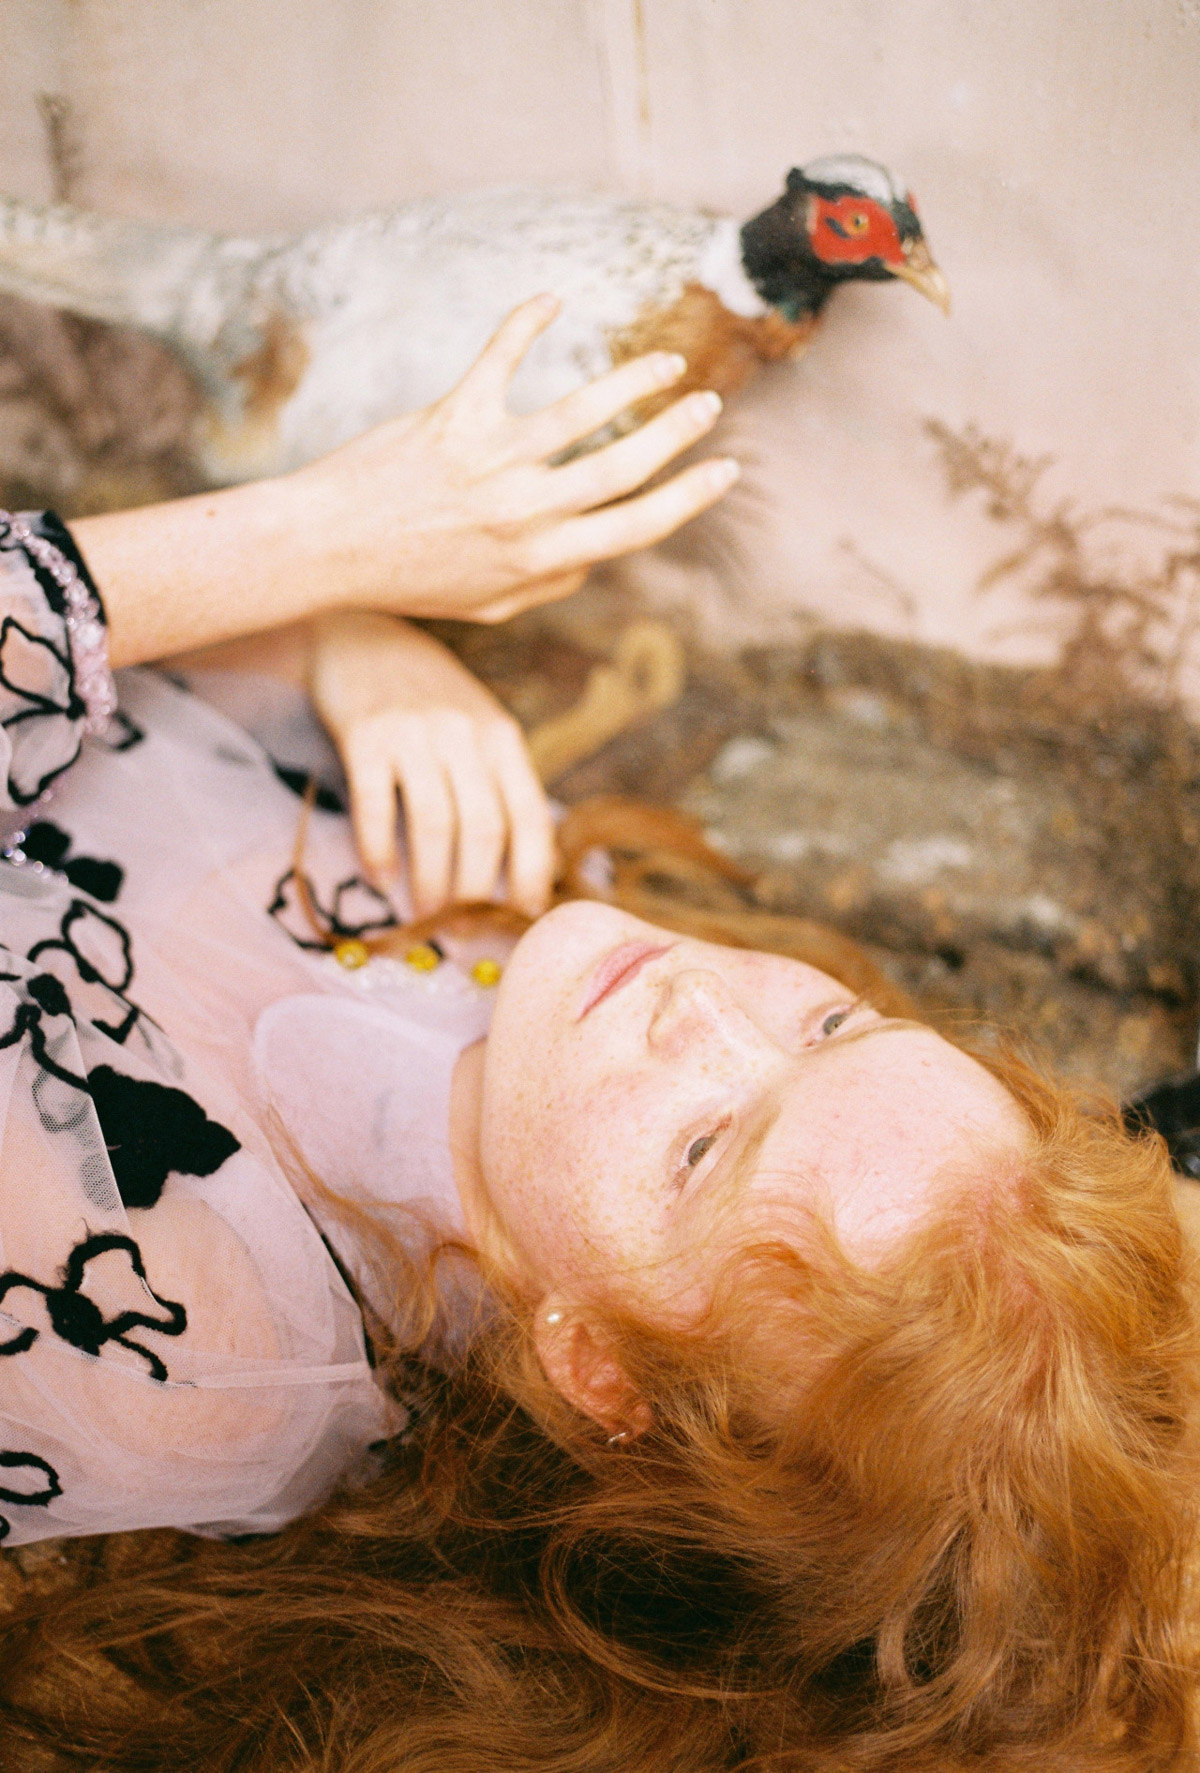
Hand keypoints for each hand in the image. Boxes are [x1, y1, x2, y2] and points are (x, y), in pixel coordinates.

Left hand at [290, 294, 738, 624]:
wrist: (323, 549)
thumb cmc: (405, 580)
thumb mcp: (486, 605)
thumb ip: (547, 586)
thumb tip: (593, 560)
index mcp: (540, 560)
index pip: (636, 526)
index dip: (689, 497)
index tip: (724, 470)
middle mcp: (523, 512)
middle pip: (624, 465)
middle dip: (677, 431)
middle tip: (709, 403)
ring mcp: (490, 462)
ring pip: (582, 411)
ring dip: (634, 381)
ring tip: (666, 361)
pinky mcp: (452, 418)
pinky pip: (500, 358)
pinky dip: (527, 322)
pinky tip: (552, 301)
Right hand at [310, 610, 553, 917]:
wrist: (360, 637)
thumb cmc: (426, 698)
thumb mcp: (477, 729)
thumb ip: (497, 784)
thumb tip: (520, 870)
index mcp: (503, 738)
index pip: (530, 816)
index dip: (531, 873)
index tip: (522, 915)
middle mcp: (466, 733)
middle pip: (483, 830)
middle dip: (474, 891)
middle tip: (461, 928)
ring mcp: (415, 732)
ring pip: (435, 825)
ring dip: (430, 882)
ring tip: (425, 915)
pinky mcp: (366, 735)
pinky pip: (377, 807)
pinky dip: (380, 852)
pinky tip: (381, 878)